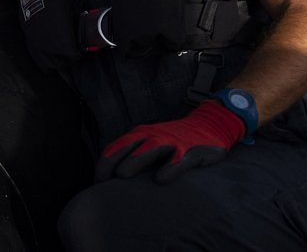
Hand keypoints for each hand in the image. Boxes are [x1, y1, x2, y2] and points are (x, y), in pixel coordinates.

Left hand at [95, 100, 244, 182]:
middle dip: (112, 162)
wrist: (210, 125)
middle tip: (101, 181)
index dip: (104, 163)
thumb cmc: (174, 140)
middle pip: (128, 146)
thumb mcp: (151, 142)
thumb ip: (135, 155)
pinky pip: (178, 159)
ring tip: (122, 176)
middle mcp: (152, 135)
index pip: (116, 146)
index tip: (96, 180)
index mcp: (140, 134)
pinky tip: (160, 179)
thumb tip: (114, 178)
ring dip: (134, 160)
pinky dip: (169, 168)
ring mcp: (172, 141)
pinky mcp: (190, 151)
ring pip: (150, 149)